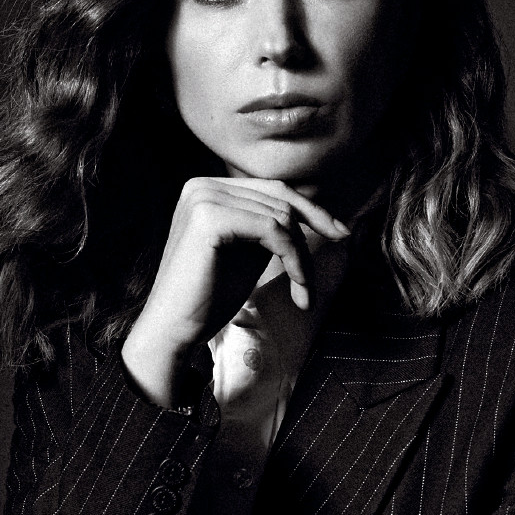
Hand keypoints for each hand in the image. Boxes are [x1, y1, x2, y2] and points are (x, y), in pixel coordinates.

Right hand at [121, 176, 348, 405]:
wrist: (173, 329)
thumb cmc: (208, 298)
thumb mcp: (247, 253)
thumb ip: (270, 228)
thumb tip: (315, 214)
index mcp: (209, 189)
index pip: (274, 189)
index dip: (312, 210)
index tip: (341, 233)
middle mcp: (203, 185)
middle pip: (281, 199)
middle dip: (313, 234)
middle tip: (331, 265)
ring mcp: (204, 197)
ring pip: (282, 216)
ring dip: (303, 258)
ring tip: (304, 293)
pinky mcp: (210, 217)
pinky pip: (273, 230)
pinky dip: (295, 260)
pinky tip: (298, 290)